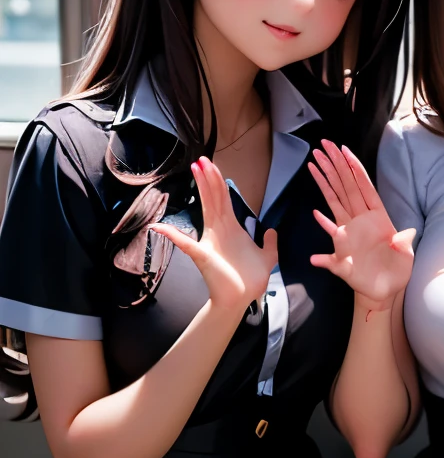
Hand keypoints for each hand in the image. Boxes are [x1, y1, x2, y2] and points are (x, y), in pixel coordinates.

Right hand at [153, 156, 276, 318]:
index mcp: (232, 229)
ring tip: (197, 169)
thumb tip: (271, 229)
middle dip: (209, 177)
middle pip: (214, 197)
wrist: (240, 299)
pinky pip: (184, 243)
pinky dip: (171, 236)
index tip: (211, 164)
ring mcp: (210, 241)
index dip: (218, 181)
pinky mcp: (203, 254)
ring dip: (203, 188)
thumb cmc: (250, 279)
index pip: (224, 199)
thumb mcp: (267, 257)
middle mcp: (220, 230)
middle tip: (202, 159)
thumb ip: (270, 242)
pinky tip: (159, 227)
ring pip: (207, 208)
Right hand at [309, 141, 415, 310]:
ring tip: (314, 163)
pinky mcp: (342, 248)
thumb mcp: (406, 256)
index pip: (365, 187)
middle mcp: (363, 220)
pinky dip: (325, 224)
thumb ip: (403, 243)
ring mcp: (351, 231)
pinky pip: (332, 232)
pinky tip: (317, 214)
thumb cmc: (397, 271)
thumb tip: (406, 234)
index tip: (344, 150)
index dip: (355, 168)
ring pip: (336, 201)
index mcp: (379, 217)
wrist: (385, 291)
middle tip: (323, 145)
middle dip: (336, 165)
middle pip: (347, 187)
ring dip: (325, 182)